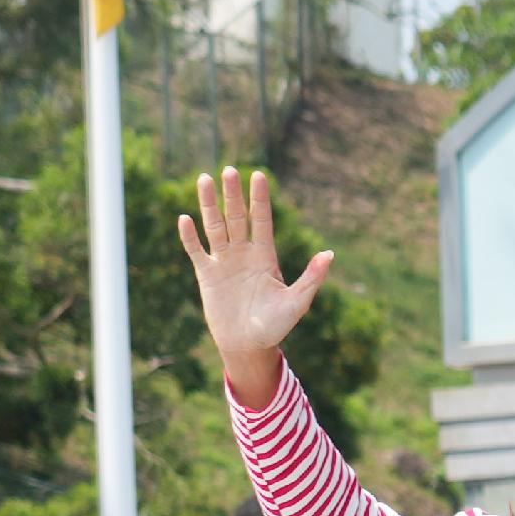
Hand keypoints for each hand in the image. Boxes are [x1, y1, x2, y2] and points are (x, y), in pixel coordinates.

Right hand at [177, 168, 332, 409]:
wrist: (249, 345)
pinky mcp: (207, 276)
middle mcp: (243, 253)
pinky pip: (197, 252)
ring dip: (209, 205)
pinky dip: (190, 237)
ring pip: (215, 227)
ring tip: (204, 179)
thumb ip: (311, 278)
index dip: (259, 199)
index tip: (258, 175)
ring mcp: (224, 262)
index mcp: (265, 256)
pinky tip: (185, 219)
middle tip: (229, 170)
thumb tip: (329, 254)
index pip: (261, 220)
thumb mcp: (297, 302)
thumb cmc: (276, 325)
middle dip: (232, 195)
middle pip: (236, 217)